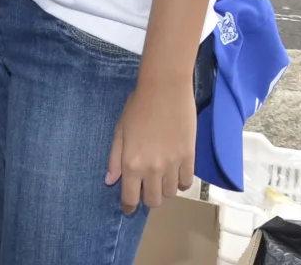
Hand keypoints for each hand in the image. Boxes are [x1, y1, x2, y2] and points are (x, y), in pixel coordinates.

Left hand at [106, 76, 195, 213]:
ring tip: (160, 177)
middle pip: (153, 201)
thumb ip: (115, 159)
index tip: (128, 209)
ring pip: (171, 194)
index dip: (128, 206)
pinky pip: (187, 183)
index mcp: (132, 164)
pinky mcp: (190, 158)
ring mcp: (173, 165)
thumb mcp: (119, 132)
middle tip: (145, 188)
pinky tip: (174, 173)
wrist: (165, 91)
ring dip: (164, 189)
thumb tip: (110, 181)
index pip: (131, 197)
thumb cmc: (137, 108)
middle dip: (147, 198)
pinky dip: (180, 182)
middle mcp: (153, 169)